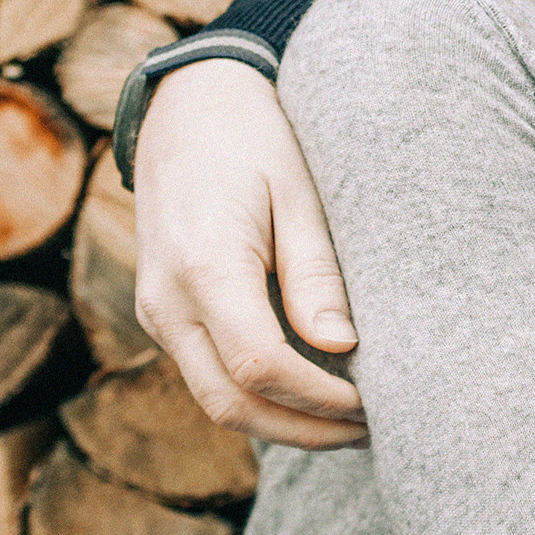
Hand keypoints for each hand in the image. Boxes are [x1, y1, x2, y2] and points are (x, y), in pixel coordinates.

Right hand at [133, 59, 366, 447]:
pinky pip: (209, 374)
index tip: (377, 402)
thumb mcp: (298, 192)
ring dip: (283, 422)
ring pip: (216, 400)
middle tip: (376, 429)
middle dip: (305, 429)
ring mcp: (157, 311)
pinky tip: (316, 391)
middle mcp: (166, 300)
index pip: (261, 366)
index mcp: (203, 266)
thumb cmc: (255, 137)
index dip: (321, 398)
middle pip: (231, 404)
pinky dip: (260, 396)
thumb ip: (314, 273)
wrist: (187, 104)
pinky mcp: (165, 312)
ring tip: (353, 422)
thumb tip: (340, 348)